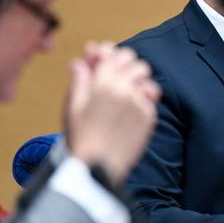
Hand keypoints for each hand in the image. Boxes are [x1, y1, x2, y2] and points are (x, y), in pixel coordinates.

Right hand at [65, 41, 160, 184]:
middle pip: (135, 62)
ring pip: (147, 79)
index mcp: (102, 82)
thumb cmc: (80, 138)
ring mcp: (139, 102)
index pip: (114, 53)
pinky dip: (143, 100)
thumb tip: (80, 61)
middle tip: (117, 77)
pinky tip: (131, 109)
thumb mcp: (72, 106)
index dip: (109, 54)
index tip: (104, 59)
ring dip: (138, 81)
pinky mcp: (148, 117)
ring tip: (127, 92)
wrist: (96, 168)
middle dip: (126, 66)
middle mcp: (124, 88)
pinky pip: (151, 99)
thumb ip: (80, 80)